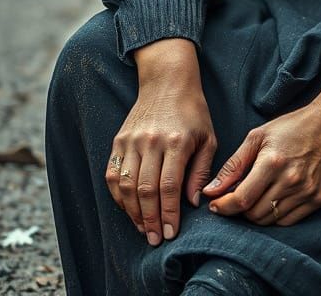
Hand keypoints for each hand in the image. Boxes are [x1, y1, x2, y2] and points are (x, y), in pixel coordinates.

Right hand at [105, 39, 216, 246]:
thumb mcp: (208, 138)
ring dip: (132, 212)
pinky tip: (128, 209)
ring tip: (142, 229)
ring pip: (125, 185)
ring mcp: (132, 140)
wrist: (167, 81)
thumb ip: (201, 171)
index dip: (168, 215)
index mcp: (177, 142)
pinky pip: (112, 173)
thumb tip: (193, 203)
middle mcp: (151, 141)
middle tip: (154, 240)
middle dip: (149, 220)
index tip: (169, 234)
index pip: (169, 187)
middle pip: (145, 190)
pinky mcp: (119, 140)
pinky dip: (117, 196)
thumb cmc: (193, 111)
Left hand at [204, 70, 320, 226]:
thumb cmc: (293, 126)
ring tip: (256, 195)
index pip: (241, 199)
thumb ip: (233, 165)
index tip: (214, 205)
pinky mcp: (318, 200)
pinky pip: (288, 221)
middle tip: (238, 195)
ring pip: (270, 220)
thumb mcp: (258, 136)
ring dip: (256, 213)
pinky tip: (273, 199)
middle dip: (239, 209)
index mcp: (272, 162)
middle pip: (254, 214)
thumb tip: (210, 191)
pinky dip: (275, 215)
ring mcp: (306, 192)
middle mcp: (290, 180)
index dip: (223, 207)